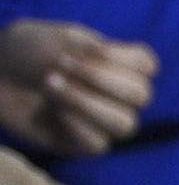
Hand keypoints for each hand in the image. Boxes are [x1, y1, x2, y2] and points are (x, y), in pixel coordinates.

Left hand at [0, 22, 158, 155]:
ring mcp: (102, 123)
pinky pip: (97, 143)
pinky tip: (52, 110)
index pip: (147, 66)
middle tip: (61, 65)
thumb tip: (126, 75)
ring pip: (125, 124)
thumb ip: (97, 52)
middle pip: (141, 95)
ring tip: (50, 85)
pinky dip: (75, 124)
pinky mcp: (82, 144)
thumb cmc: (25, 52)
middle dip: (102, 79)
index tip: (91, 49)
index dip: (125, 59)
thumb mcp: (61, 39)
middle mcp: (116, 97)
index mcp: (116, 66)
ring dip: (87, 103)